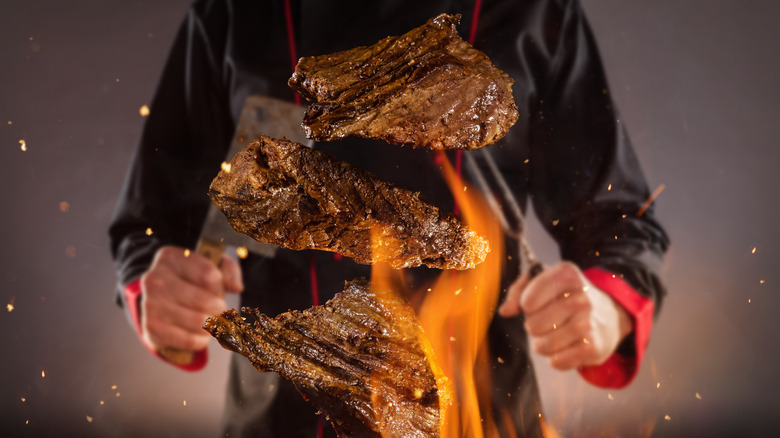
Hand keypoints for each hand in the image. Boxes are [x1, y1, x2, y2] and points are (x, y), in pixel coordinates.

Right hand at [139, 246, 243, 352]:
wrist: (161, 301)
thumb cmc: (192, 281)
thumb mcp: (212, 266)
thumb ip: (229, 271)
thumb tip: (236, 287)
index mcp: (171, 258)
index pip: (209, 275)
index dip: (221, 287)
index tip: (219, 290)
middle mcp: (156, 279)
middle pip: (204, 300)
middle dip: (219, 308)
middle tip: (219, 309)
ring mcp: (150, 304)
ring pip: (198, 321)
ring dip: (212, 325)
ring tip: (211, 320)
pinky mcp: (151, 328)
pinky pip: (188, 340)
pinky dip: (201, 340)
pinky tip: (202, 334)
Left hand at [497, 261, 631, 369]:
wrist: (611, 314)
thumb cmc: (569, 297)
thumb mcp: (545, 281)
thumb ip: (518, 290)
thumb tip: (505, 311)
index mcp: (567, 275)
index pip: (526, 301)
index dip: (527, 306)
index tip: (537, 303)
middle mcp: (581, 297)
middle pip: (532, 326)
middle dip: (535, 326)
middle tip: (551, 321)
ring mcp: (589, 323)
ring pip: (542, 346)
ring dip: (543, 344)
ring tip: (557, 334)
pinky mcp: (594, 347)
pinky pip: (556, 362)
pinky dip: (556, 358)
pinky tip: (567, 347)